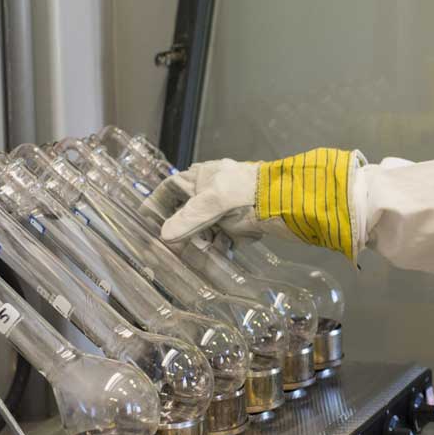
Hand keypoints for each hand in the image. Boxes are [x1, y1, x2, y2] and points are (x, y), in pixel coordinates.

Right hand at [152, 149, 365, 261]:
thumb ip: (189, 218)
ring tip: (198, 257)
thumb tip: (165, 235)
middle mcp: (212, 190)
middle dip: (181, 232)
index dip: (157, 204)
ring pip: (205, 229)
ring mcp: (228, 207)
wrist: (288, 200)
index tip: (145, 222)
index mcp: (202, 177)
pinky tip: (221, 256)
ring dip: (202, 243)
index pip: (171, 189)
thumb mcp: (213, 203)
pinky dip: (221, 248)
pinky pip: (224, 238)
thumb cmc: (248, 192)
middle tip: (171, 249)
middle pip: (188, 213)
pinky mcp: (241, 223)